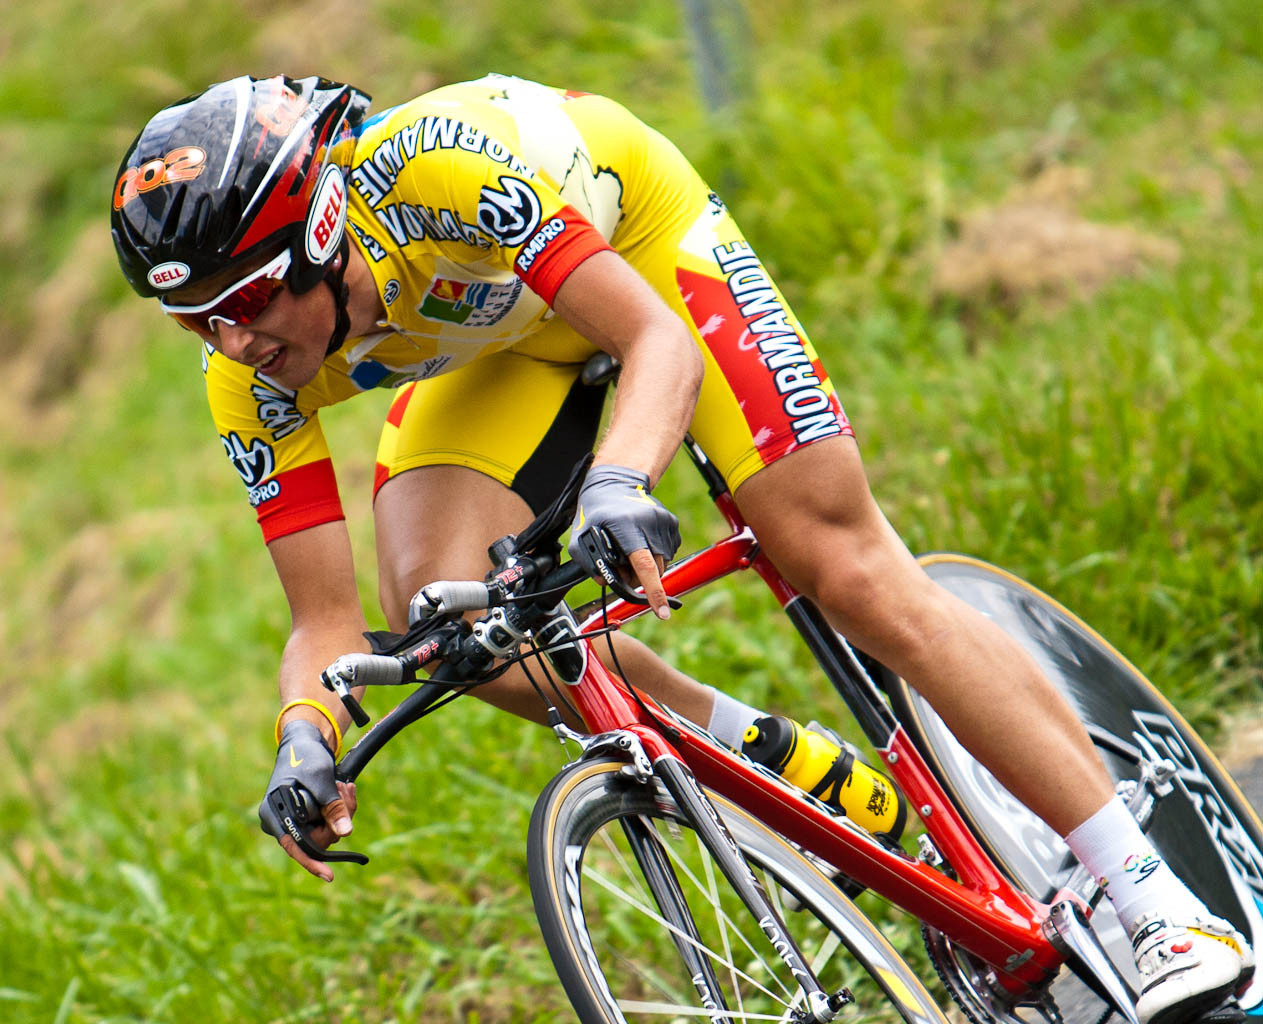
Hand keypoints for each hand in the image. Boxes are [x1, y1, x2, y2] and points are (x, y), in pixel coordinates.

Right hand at [259, 720, 357, 881]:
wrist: (304, 741)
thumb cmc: (307, 756)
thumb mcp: (322, 779)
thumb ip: (333, 806)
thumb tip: (346, 833)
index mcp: (274, 813)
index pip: (294, 845)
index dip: (312, 861)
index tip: (329, 875)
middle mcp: (280, 821)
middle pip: (316, 840)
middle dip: (338, 819)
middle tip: (347, 793)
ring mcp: (294, 820)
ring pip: (326, 832)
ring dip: (342, 811)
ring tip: (344, 787)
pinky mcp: (307, 817)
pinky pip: (328, 824)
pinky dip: (341, 809)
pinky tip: (345, 789)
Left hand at [568, 463, 680, 618]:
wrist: (616, 482)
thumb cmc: (596, 510)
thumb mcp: (580, 537)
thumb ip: (589, 564)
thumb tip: (607, 582)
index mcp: (627, 526)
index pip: (644, 566)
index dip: (653, 592)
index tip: (662, 613)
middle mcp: (650, 523)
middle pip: (653, 570)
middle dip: (639, 579)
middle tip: (621, 568)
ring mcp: (664, 522)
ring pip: (662, 563)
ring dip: (647, 566)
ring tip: (629, 551)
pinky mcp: (672, 522)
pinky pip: (667, 551)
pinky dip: (654, 554)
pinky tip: (640, 542)